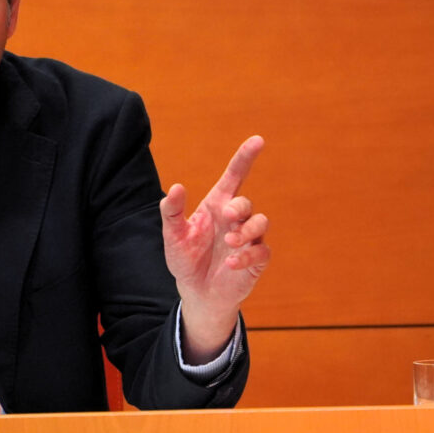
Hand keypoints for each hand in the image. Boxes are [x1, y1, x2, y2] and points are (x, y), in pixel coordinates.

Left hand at [160, 135, 269, 362]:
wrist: (196, 292)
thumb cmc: (185, 259)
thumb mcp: (172, 235)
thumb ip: (171, 211)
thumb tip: (176, 187)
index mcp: (216, 206)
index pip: (234, 177)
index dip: (245, 158)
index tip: (257, 140)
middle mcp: (234, 219)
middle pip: (246, 202)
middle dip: (239, 207)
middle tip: (227, 217)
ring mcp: (248, 239)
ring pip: (261, 223)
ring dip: (246, 231)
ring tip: (229, 242)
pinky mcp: (256, 260)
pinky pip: (261, 251)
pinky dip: (247, 256)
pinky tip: (231, 264)